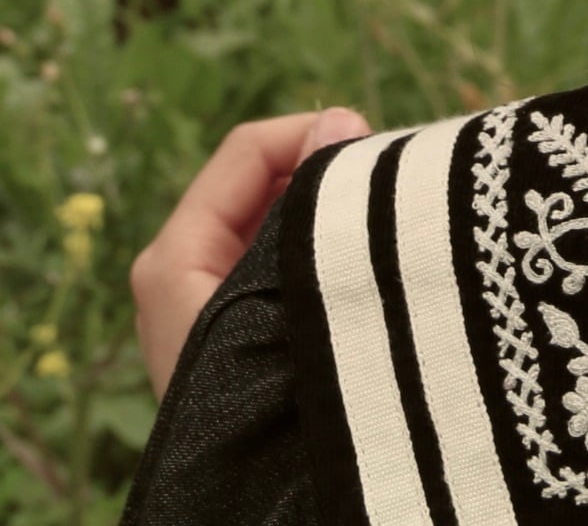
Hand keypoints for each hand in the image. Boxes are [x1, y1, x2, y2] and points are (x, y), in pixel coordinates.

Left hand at [132, 107, 368, 397]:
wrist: (270, 509)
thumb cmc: (265, 396)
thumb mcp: (279, 286)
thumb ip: (307, 199)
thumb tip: (338, 118)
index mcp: (173, 258)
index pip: (248, 152)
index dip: (313, 134)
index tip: (378, 149)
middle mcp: (187, 276)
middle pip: (268, 185)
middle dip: (332, 174)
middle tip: (395, 183)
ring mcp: (219, 309)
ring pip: (286, 227)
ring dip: (339, 217)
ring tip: (396, 221)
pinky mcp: (251, 336)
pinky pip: (292, 268)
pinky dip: (333, 256)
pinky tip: (381, 264)